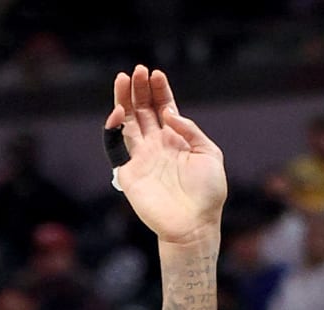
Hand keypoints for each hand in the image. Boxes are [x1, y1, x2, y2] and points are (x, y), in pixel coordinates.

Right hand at [107, 65, 227, 246]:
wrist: (194, 225)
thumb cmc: (207, 194)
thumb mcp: (210, 155)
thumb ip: (191, 131)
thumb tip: (170, 113)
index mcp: (177, 141)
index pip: (164, 109)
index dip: (159, 91)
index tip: (156, 74)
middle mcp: (157, 145)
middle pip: (143, 110)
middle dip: (140, 89)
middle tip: (138, 70)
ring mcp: (141, 157)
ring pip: (128, 122)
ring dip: (124, 100)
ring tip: (124, 78)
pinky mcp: (128, 171)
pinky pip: (116, 146)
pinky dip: (114, 128)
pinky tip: (119, 111)